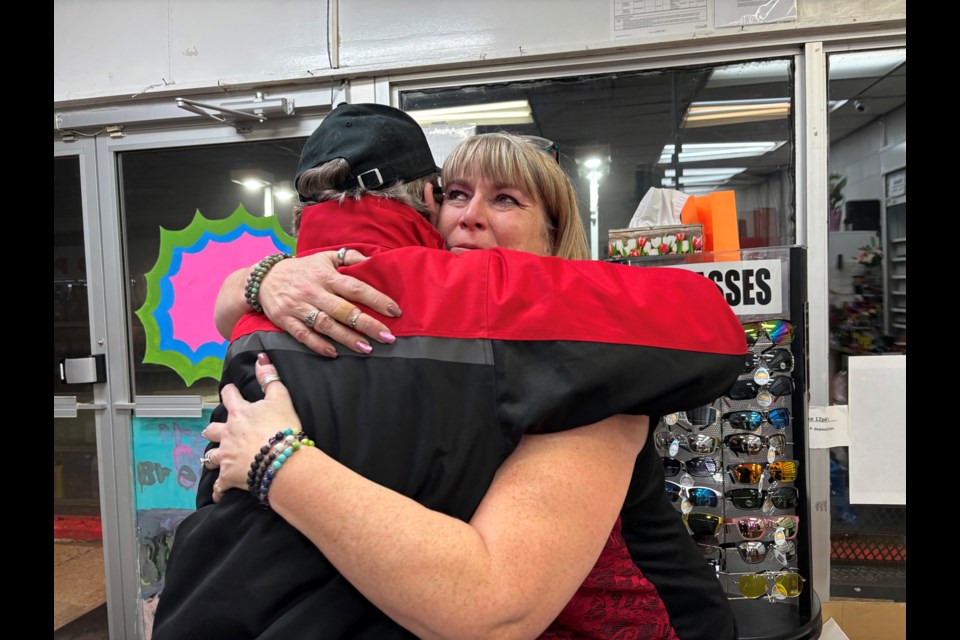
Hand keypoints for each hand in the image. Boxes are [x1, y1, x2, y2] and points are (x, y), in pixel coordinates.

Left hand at [203, 353, 303, 501]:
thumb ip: (270, 378)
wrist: (282, 460)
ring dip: (213, 457)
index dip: (229, 392)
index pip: (229, 396)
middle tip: (218, 431)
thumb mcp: (281, 398)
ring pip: (211, 457)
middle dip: (214, 430)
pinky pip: (220, 486)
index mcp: (239, 413)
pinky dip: (220, 490)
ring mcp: (226, 455)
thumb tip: (262, 358)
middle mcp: (228, 433)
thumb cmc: (283, 429)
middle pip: (212, 429)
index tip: (230, 391)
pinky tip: (220, 493)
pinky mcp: (229, 476)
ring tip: (216, 459)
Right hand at [258, 249, 401, 356]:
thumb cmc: (302, 269)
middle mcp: (314, 291)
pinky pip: (303, 335)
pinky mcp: (285, 320)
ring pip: (326, 325)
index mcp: (326, 276)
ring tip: (367, 349)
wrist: (264, 278)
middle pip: (344, 310)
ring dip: (347, 338)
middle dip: (367, 324)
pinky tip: (333, 353)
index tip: (394, 311)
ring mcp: (299, 307)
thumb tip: (374, 260)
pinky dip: (318, 345)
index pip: (355, 287)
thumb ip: (349, 258)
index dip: (376, 299)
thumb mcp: (325, 257)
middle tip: (388, 337)